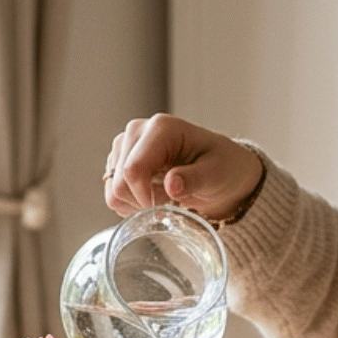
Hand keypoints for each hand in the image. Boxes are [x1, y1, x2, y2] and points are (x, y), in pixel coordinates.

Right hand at [104, 113, 264, 221]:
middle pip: (120, 181)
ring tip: (164, 198)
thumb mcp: (217, 175)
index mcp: (161, 128)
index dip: (145, 198)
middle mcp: (137, 131)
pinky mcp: (119, 161)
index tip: (166, 208)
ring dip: (137, 203)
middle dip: (143, 201)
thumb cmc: (224, 168)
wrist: (224, 170)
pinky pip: (112, 192)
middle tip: (171, 203)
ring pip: (114, 189)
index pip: (133, 170)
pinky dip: (131, 203)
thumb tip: (170, 185)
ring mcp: (125, 145)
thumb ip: (194, 179)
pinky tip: (153, 197)